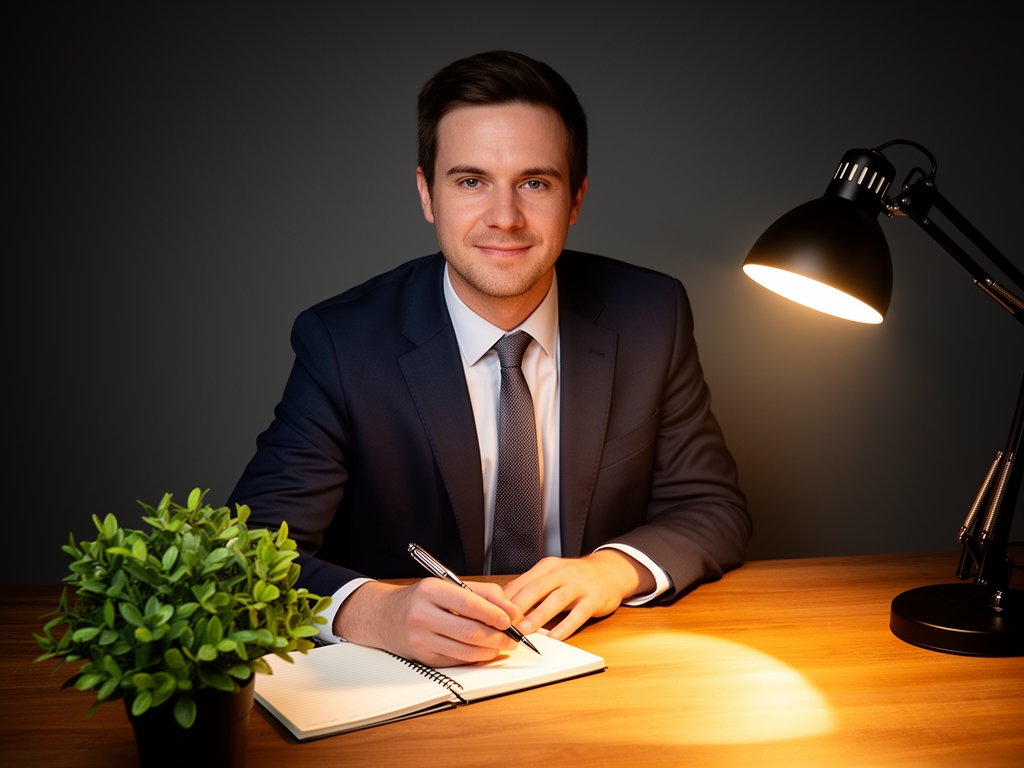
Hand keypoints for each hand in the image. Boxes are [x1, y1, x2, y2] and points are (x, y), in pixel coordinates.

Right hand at [333, 579, 522, 666]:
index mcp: (430, 591)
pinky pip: (457, 660)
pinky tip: (484, 651)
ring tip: (502, 644)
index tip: (511, 618)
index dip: (495, 613)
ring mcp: (421, 639)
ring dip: (490, 650)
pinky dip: (476, 657)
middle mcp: (422, 614)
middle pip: (470, 631)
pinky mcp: (423, 657)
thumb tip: (510, 609)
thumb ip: (481, 593)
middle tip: (513, 636)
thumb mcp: (446, 585)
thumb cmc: (420, 599)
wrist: (383, 616)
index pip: (469, 603)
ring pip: (466, 650)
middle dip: (498, 636)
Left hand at [502, 550, 655, 639]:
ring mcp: (579, 585)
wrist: (610, 571)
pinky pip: (578, 614)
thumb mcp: (553, 575)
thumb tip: (504, 604)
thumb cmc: (576, 577)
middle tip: (503, 622)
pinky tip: (554, 637)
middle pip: (536, 588)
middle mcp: (562, 573)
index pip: (522, 582)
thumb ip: (532, 587)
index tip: (494, 613)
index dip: (507, 599)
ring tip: (523, 630)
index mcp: (548, 567)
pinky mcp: (593, 599)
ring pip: (555, 600)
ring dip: (538, 616)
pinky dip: (565, 627)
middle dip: (518, 606)